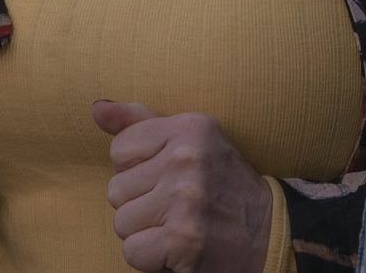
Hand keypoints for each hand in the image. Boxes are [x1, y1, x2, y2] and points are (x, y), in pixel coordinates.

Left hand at [94, 99, 275, 272]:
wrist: (268, 235)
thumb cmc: (221, 185)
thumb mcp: (190, 141)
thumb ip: (141, 124)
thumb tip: (97, 108)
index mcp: (190, 127)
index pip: (119, 149)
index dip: (138, 170)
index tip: (168, 178)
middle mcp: (187, 159)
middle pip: (116, 188)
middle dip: (140, 204)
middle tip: (176, 206)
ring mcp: (185, 199)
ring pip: (121, 222)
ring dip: (144, 232)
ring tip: (175, 225)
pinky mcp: (182, 239)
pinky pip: (132, 250)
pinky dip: (150, 258)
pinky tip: (175, 247)